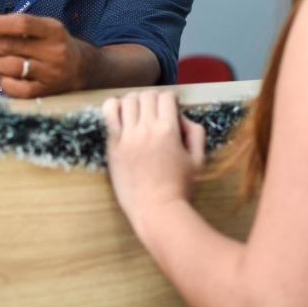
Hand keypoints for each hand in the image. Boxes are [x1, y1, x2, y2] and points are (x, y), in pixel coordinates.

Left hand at [0, 13, 92, 96]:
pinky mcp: (45, 92)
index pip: (22, 24)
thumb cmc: (53, 45)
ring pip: (11, 67)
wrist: (83, 69)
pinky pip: (18, 89)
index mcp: (53, 30)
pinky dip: (3, 81)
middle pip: (11, 46)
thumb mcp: (43, 29)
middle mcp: (54, 51)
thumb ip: (16, 29)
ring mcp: (50, 74)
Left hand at [102, 90, 205, 224]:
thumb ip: (195, 133)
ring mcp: (127, 137)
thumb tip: (182, 118)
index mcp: (168, 130)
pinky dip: (113, 107)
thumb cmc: (179, 188)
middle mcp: (146, 129)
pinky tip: (120, 114)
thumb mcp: (198, 160)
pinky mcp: (113, 146)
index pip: (166, 96)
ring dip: (134, 101)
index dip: (171, 99)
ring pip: (127, 100)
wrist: (156, 211)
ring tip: (138, 113)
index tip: (171, 108)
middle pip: (147, 95)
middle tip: (155, 112)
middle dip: (154, 99)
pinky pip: (108, 114)